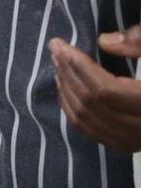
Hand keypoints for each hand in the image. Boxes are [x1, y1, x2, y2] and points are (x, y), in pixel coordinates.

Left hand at [51, 32, 140, 151]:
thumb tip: (104, 42)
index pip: (105, 90)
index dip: (78, 65)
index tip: (60, 43)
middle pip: (92, 104)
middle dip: (68, 73)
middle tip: (55, 48)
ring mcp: (138, 141)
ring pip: (88, 121)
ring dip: (66, 90)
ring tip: (59, 64)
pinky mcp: (132, 146)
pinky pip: (93, 132)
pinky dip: (74, 110)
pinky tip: (68, 89)